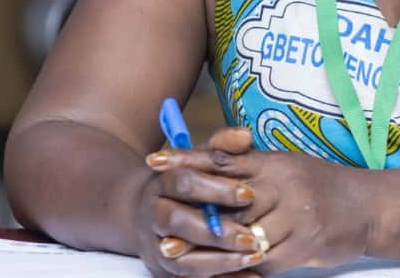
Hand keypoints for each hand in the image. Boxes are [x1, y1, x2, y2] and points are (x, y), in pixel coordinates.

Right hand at [130, 132, 264, 276]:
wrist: (145, 211)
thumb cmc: (185, 182)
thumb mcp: (200, 159)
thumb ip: (222, 146)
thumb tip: (245, 136)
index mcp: (161, 182)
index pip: (183, 182)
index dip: (215, 189)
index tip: (249, 194)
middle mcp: (153, 215)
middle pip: (176, 223)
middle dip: (215, 231)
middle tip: (251, 237)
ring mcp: (155, 247)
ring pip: (181, 259)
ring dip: (219, 261)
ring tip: (254, 257)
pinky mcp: (164, 272)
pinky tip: (251, 277)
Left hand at [146, 127, 376, 274]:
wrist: (369, 205)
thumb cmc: (321, 185)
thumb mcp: (287, 166)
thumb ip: (252, 166)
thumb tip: (211, 163)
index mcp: (274, 161)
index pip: (223, 157)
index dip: (187, 159)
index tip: (154, 161)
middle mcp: (283, 183)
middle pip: (228, 199)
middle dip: (194, 216)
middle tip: (161, 228)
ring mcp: (296, 213)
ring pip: (244, 235)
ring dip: (214, 250)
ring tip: (181, 256)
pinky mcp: (306, 242)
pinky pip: (266, 260)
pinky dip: (246, 268)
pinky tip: (230, 271)